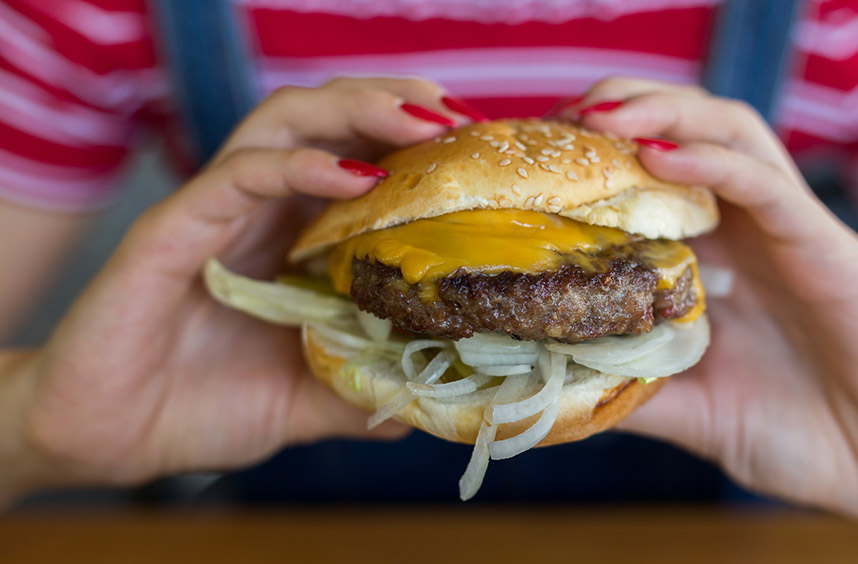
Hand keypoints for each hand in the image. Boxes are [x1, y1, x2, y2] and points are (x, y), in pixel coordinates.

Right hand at [5, 78, 475, 496]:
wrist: (109, 439)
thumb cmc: (200, 408)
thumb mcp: (305, 401)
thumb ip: (360, 390)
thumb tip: (428, 400)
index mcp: (292, 239)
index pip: (357, 159)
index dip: (415, 145)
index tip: (477, 149)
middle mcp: (259, 212)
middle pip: (328, 120)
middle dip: (393, 103)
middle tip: (457, 116)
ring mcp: (216, 213)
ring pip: (284, 123)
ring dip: (356, 111)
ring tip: (419, 124)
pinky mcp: (173, 230)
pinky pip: (238, 176)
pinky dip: (298, 165)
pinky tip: (353, 175)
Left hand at [569, 78, 857, 520]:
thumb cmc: (795, 434)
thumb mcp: (692, 411)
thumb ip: (633, 391)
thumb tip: (553, 386)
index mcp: (717, 257)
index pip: (656, 174)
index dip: (599, 153)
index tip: (542, 153)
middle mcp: (749, 231)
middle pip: (690, 131)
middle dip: (626, 109)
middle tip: (567, 115)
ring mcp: (790, 233)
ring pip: (732, 135)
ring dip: (666, 113)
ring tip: (604, 115)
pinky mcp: (830, 250)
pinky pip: (771, 188)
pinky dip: (716, 163)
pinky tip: (662, 155)